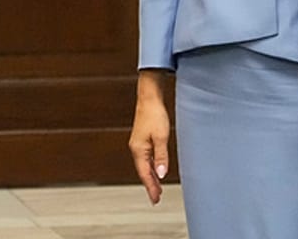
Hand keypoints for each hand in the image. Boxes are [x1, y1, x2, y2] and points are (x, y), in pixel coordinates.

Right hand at [128, 71, 171, 203]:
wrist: (150, 98)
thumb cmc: (155, 115)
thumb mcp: (162, 137)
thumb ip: (162, 156)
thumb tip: (161, 174)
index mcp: (139, 150)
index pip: (145, 174)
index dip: (150, 187)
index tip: (155, 199)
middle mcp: (136, 149)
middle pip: (143, 172)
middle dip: (150, 185)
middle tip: (156, 198)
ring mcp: (138, 144)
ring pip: (144, 165)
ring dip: (151, 177)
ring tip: (157, 188)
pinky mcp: (142, 139)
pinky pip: (146, 158)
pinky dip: (151, 167)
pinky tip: (156, 169)